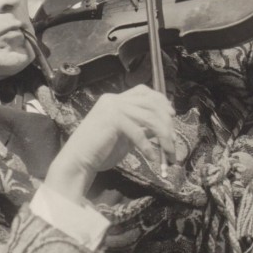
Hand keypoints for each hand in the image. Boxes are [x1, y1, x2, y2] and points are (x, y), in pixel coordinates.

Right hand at [44, 84, 180, 201]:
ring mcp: (112, 108)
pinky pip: (138, 132)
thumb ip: (141, 127)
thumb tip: (164, 126)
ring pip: (149, 117)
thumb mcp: (126, 136)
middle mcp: (114, 99)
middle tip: (174, 141)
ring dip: (164, 136)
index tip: (172, 115)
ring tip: (169, 152)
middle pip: (151, 103)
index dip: (160, 101)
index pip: (143, 91)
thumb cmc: (100, 151)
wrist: (78, 161)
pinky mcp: (112, 120)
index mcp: (115, 100)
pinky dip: (148, 147)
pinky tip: (152, 158)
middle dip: (167, 122)